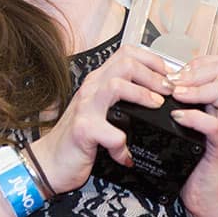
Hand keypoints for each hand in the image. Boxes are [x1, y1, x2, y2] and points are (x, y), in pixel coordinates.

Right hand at [32, 45, 174, 193]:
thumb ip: (120, 101)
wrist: (48, 163)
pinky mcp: (83, 131)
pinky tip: (126, 155)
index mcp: (97, 82)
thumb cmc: (77, 140)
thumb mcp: (100, 112)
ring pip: (116, 85)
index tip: (168, 75)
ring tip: (155, 106)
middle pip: (125, 63)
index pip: (126, 53)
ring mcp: (85, 108)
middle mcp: (91, 90)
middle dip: (153, 75)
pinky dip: (123, 145)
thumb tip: (155, 96)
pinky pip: (111, 132)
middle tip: (168, 91)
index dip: (152, 60)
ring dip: (142, 94)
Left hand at [166, 55, 217, 216]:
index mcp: (213, 102)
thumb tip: (150, 84)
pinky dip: (195, 117)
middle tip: (173, 82)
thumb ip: (172, 105)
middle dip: (195, 70)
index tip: (174, 72)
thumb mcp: (179, 127)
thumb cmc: (187, 161)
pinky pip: (214, 125)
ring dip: (195, 89)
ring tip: (175, 95)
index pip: (216, 64)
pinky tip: (177, 117)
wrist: (202, 197)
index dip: (195, 62)